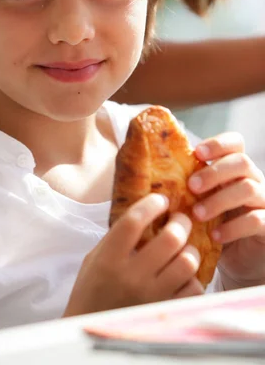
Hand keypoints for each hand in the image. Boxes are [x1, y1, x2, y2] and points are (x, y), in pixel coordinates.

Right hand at [63, 193, 202, 317]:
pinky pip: (194, 288)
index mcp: (109, 259)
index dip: (151, 204)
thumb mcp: (95, 258)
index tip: (160, 200)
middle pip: (170, 239)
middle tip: (180, 219)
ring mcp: (152, 296)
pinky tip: (184, 274)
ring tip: (184, 247)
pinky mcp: (167, 312)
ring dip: (189, 249)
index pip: (134, 221)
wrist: (90, 329)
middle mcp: (131, 277)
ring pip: (187, 262)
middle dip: (180, 222)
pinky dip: (192, 277)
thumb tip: (143, 211)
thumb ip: (117, 237)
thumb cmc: (92, 290)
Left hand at [190, 132, 264, 288]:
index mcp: (234, 169)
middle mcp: (253, 180)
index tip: (197, 153)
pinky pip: (256, 220)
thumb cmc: (213, 225)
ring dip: (219, 200)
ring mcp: (264, 201)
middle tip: (191, 186)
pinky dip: (232, 227)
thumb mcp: (200, 202)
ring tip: (197, 214)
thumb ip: (187, 186)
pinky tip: (214, 236)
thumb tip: (149, 173)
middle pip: (242, 162)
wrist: (239, 260)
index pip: (235, 143)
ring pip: (248, 188)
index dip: (218, 144)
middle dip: (214, 172)